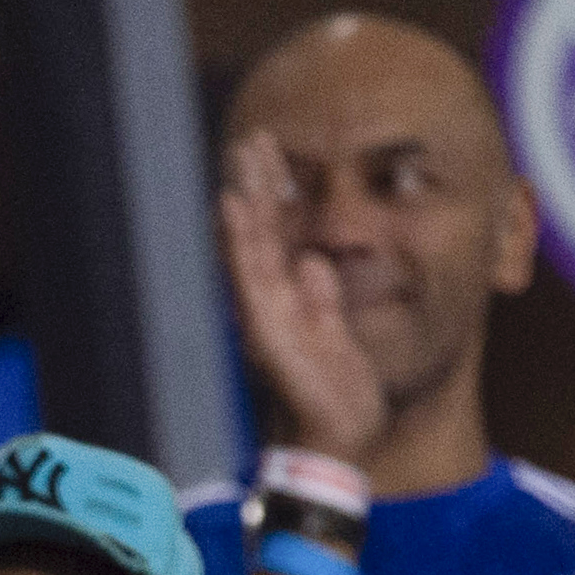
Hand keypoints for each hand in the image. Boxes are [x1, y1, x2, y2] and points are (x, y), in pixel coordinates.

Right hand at [219, 130, 385, 463]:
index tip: (270, 157)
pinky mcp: (267, 326)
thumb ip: (323, 297)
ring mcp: (264, 312)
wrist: (340, 437)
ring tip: (244, 154)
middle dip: (259, 182)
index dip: (273, 198)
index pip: (275, 239)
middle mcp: (267, 302)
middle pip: (260, 231)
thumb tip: (314, 261)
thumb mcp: (338, 333)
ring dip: (248, 196)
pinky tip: (234, 204)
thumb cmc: (337, 393)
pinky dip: (240, 238)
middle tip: (254, 136)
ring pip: (251, 243)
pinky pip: (250, 274)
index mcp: (286, 300)